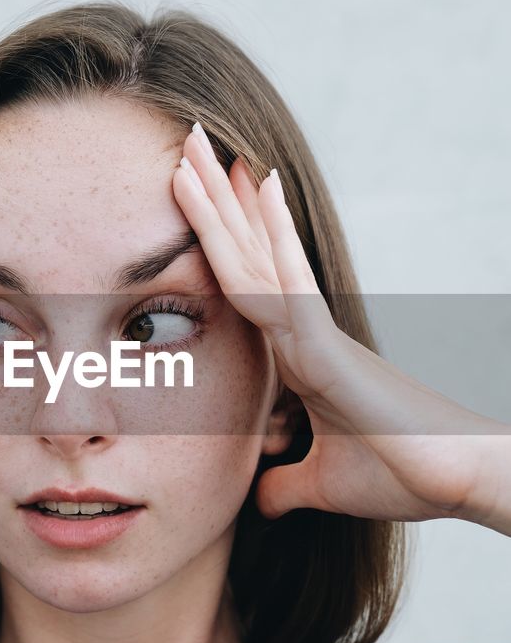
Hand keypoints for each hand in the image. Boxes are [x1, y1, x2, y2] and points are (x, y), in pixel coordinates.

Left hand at [171, 123, 507, 525]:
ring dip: (223, 201)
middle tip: (184, 143)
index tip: (193, 193)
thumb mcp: (321, 484)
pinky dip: (271, 236)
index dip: (219, 237)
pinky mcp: (331, 346)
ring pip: (256, 255)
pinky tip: (259, 186)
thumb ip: (286, 485)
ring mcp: (316, 331)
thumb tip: (261, 499)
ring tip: (196, 145)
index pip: (245, 283)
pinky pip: (290, 284)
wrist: (458, 479)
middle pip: (245, 253)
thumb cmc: (401, 472)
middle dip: (212, 200)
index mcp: (297, 352)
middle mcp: (303, 329)